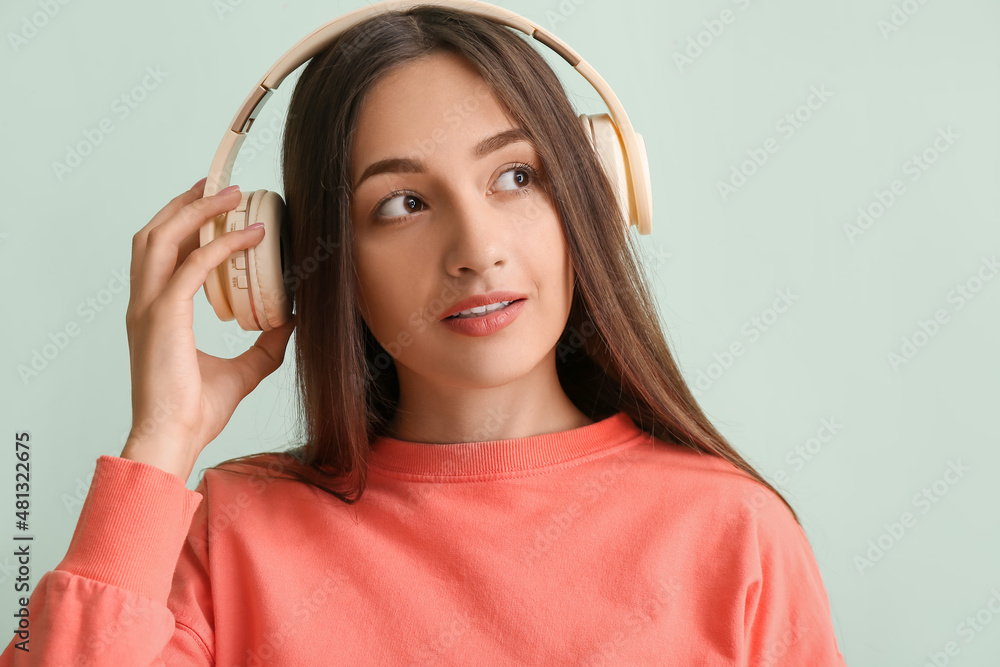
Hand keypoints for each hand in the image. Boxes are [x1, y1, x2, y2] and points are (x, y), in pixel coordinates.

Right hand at [120, 179, 295, 480]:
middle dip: (184, 205)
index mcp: (154, 313)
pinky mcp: (163, 315)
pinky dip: (220, 245)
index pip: (162, 255)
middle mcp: (144, 303)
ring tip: (230, 195)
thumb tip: (294, 324)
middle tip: (220, 187)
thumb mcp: (244, 372)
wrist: (174, 438)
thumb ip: (266, 346)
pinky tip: (249, 236)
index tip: (214, 207)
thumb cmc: (196, 411)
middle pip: (154, 235)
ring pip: (162, 239)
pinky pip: (193, 266)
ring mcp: (148, 307)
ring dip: (196, 211)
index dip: (184, 225)